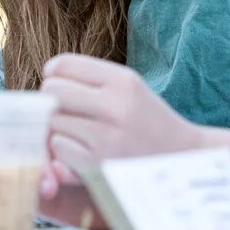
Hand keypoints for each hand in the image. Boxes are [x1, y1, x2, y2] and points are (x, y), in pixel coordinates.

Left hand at [40, 54, 205, 186]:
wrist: (182, 160)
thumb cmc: (147, 120)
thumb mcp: (129, 88)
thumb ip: (91, 79)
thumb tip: (47, 75)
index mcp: (122, 80)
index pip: (63, 65)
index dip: (53, 74)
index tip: (59, 83)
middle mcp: (115, 105)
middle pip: (51, 92)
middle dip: (51, 100)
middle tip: (65, 109)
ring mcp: (106, 137)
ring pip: (52, 121)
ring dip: (57, 127)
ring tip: (77, 130)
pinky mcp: (98, 165)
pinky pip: (58, 148)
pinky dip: (64, 150)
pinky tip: (82, 150)